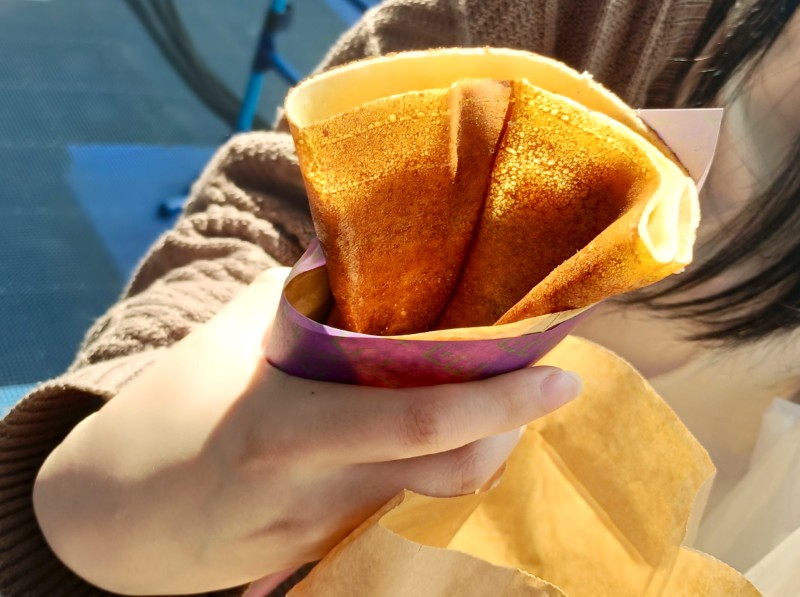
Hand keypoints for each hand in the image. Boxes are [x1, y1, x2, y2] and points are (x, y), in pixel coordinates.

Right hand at [34, 268, 580, 594]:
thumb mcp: (232, 337)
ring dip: (478, 449)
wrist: (114, 516)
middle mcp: (319, 488)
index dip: (502, 400)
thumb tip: (360, 242)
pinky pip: (402, 511)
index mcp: (291, 425)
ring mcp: (325, 529)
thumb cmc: (174, 409)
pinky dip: (434, 472)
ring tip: (495, 403)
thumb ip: (303, 291)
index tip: (558, 374)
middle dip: (509, 430)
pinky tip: (437, 438)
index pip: (423, 418)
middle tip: (543, 384)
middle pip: (450, 471)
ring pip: (435, 494)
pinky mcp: (323, 551)